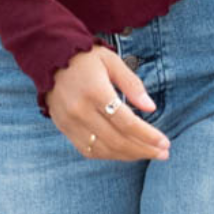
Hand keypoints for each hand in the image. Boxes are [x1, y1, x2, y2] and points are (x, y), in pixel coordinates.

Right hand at [45, 45, 170, 161]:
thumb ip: (132, 85)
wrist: (48, 58)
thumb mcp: (112, 61)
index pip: (126, 123)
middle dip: (143, 150)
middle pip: (117, 140)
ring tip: (148, 154)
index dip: (148, 136)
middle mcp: (80, 111)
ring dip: (129, 156)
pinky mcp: (64, 128)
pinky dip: (109, 155)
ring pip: (104, 150)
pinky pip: (88, 151)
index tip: (165, 142)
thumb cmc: (85, 58)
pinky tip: (125, 152)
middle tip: (163, 153)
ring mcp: (70, 122)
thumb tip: (151, 108)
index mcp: (95, 92)